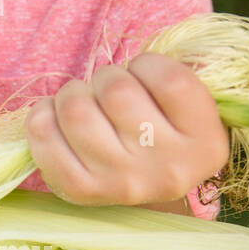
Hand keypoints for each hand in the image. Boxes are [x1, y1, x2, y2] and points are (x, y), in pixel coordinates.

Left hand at [24, 52, 229, 207]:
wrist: (146, 191)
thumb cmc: (165, 131)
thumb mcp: (190, 108)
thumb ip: (178, 78)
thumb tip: (141, 59)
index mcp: (205, 145)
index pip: (170, 80)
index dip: (147, 64)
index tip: (144, 75)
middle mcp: (167, 170)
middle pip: (116, 91)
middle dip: (107, 77)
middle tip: (110, 90)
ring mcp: (122, 184)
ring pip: (76, 108)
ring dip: (74, 93)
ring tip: (85, 102)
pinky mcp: (81, 190)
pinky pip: (43, 132)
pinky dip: (43, 113)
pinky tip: (58, 117)